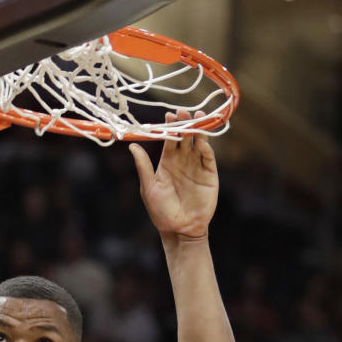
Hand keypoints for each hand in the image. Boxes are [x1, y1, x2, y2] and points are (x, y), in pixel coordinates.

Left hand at [129, 110, 218, 240]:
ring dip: (199, 131)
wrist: (179, 230)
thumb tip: (131, 146)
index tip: (169, 115)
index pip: (170, 139)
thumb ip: (143, 166)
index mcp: (168, 162)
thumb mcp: (149, 187)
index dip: (170, 127)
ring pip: (199, 144)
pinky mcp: (210, 176)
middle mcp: (183, 161)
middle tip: (183, 111)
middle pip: (186, 138)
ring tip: (198, 116)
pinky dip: (206, 148)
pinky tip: (202, 140)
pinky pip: (208, 158)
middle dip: (185, 124)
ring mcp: (197, 167)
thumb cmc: (161, 211)